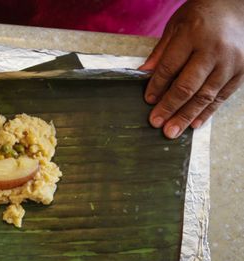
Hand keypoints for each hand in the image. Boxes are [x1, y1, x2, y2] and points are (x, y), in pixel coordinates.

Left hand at [139, 0, 243, 137]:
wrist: (235, 7)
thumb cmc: (200, 17)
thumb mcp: (175, 27)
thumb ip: (160, 53)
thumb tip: (143, 75)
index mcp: (192, 35)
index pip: (170, 67)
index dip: (157, 86)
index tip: (148, 101)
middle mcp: (213, 50)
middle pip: (187, 85)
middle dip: (169, 107)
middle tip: (156, 123)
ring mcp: (230, 62)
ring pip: (205, 96)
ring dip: (186, 116)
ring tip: (172, 131)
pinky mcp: (242, 71)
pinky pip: (221, 97)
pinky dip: (207, 112)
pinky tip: (193, 124)